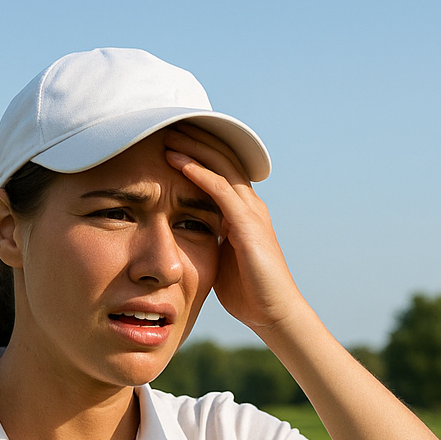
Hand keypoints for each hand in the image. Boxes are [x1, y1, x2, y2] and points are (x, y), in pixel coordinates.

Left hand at [163, 125, 305, 331]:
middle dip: (196, 141)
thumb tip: (185, 235)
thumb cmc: (248, 292)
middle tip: (166, 126)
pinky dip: (200, 174)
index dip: (197, 152)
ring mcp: (252, 213)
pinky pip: (221, 191)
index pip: (220, 170)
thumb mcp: (221, 258)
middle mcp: (250, 205)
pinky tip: (181, 163)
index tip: (170, 140)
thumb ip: (209, 240)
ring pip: (222, 168)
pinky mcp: (249, 225)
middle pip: (222, 160)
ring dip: (195, 150)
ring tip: (169, 137)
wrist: (274, 314)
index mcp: (243, 212)